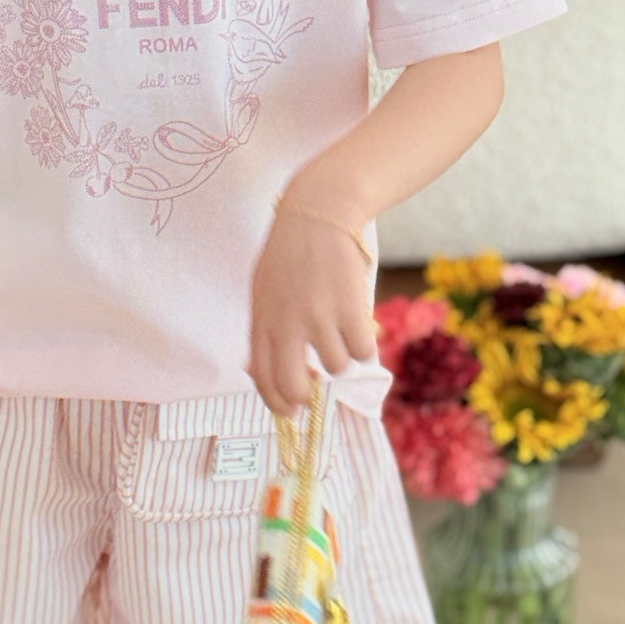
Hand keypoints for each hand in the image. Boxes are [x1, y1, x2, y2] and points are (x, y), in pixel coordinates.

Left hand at [245, 208, 377, 418]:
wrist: (319, 212)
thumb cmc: (290, 252)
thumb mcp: (264, 289)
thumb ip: (267, 328)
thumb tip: (270, 371)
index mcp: (261, 319)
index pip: (262, 377)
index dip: (276, 402)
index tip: (289, 411)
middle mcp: (286, 324)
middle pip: (294, 387)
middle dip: (305, 398)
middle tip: (316, 390)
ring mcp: (318, 318)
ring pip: (336, 366)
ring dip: (342, 355)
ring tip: (339, 329)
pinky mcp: (349, 309)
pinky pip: (362, 350)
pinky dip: (364, 342)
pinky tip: (357, 320)